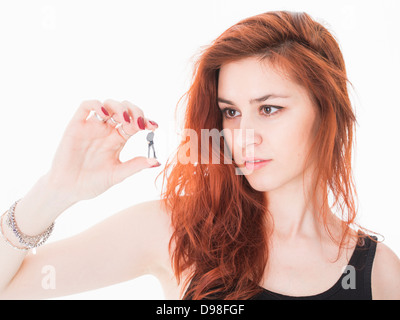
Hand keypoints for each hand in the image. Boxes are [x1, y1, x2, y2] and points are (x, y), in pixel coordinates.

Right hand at [45, 99, 159, 202]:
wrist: (68, 190)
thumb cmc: (92, 183)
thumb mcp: (117, 175)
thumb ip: (135, 166)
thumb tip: (156, 161)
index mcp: (118, 140)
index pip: (135, 123)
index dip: (146, 121)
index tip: (154, 126)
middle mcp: (107, 130)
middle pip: (125, 110)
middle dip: (135, 111)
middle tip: (139, 123)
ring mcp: (92, 127)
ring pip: (108, 104)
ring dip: (119, 107)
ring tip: (124, 120)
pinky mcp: (76, 126)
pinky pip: (86, 106)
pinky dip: (97, 105)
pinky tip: (105, 115)